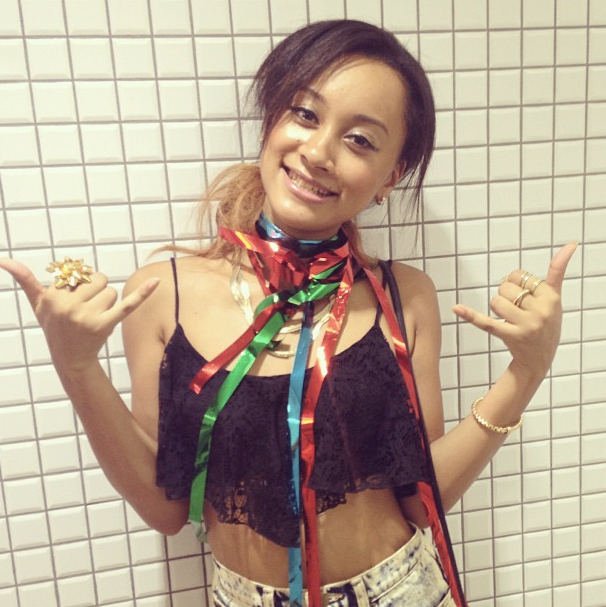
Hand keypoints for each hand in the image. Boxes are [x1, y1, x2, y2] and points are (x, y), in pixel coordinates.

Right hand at [0, 258, 158, 372]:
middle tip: (85, 310)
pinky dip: (143, 294)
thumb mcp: (38, 305)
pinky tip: (158, 281)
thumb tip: (4, 260)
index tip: (71, 303)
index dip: (79, 286)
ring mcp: (87, 316)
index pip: (78, 275)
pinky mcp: (106, 325)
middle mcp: (68, 306)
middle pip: (97, 280)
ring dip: (107, 302)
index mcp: (52, 297)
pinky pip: (127, 305)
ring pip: (110, 291)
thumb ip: (26, 281)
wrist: (70, 358)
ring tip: (93, 317)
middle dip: (95, 291)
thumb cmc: (54, 327)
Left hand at [452, 243, 577, 378]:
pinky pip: (486, 322)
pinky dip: (470, 315)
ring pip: (496, 301)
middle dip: (506, 295)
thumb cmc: (546, 324)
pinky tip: (457, 308)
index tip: (523, 292)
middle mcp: (541, 311)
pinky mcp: (510, 336)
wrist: (539, 360)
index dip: (515, 281)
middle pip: (507, 288)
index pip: (520, 276)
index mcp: (552, 298)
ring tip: (510, 318)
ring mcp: (526, 325)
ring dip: (498, 308)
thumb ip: (557, 272)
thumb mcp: (555, 298)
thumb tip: (570, 245)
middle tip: (517, 310)